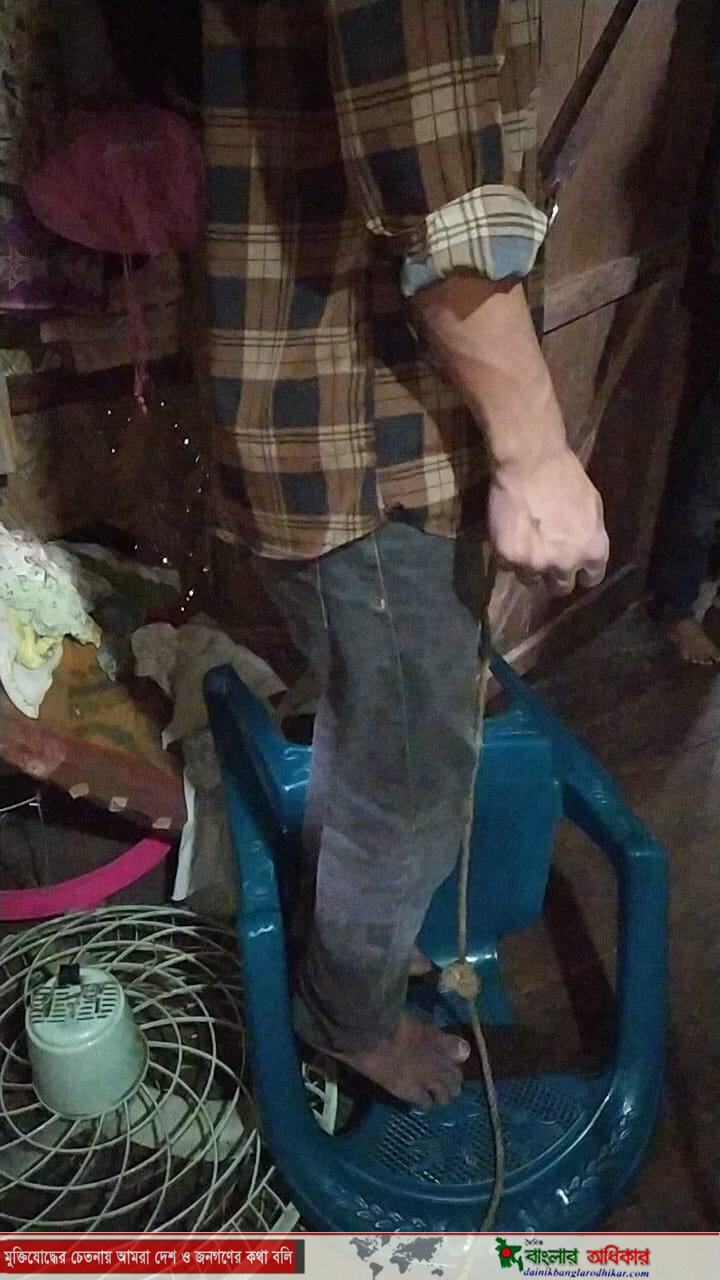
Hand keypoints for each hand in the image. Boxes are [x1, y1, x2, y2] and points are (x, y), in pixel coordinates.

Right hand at [487, 446, 608, 595]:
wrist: (530, 462)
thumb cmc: (565, 476)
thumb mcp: (592, 507)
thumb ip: (588, 536)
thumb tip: (581, 549)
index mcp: (592, 551)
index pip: (592, 579)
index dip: (582, 572)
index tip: (574, 567)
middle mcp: (566, 564)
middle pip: (561, 587)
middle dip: (555, 575)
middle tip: (546, 558)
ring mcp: (535, 564)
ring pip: (531, 579)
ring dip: (529, 566)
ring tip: (524, 544)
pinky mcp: (508, 558)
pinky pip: (506, 566)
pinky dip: (507, 555)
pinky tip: (508, 536)